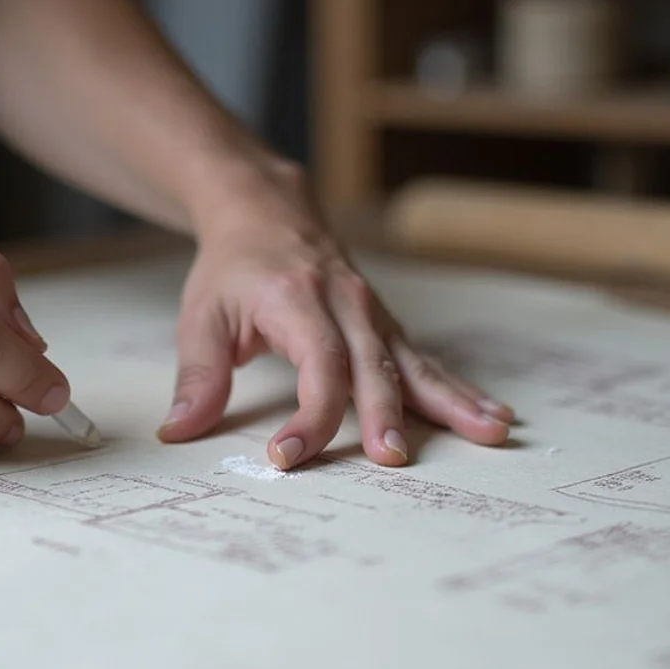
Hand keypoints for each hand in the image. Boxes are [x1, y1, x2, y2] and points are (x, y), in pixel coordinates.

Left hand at [154, 167, 514, 469]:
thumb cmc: (233, 269)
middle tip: (394, 459)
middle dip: (386, 414)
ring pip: (415, 362)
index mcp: (298, 299)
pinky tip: (489, 416)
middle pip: (373, 365)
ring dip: (452, 400)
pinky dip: (455, 389)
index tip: (287, 456)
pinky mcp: (384, 325)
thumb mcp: (201, 319)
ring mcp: (373, 313)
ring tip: (490, 433)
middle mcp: (346, 302)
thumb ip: (198, 378)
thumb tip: (179, 432)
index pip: (315, 365)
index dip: (308, 416)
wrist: (265, 209)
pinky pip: (423, 360)